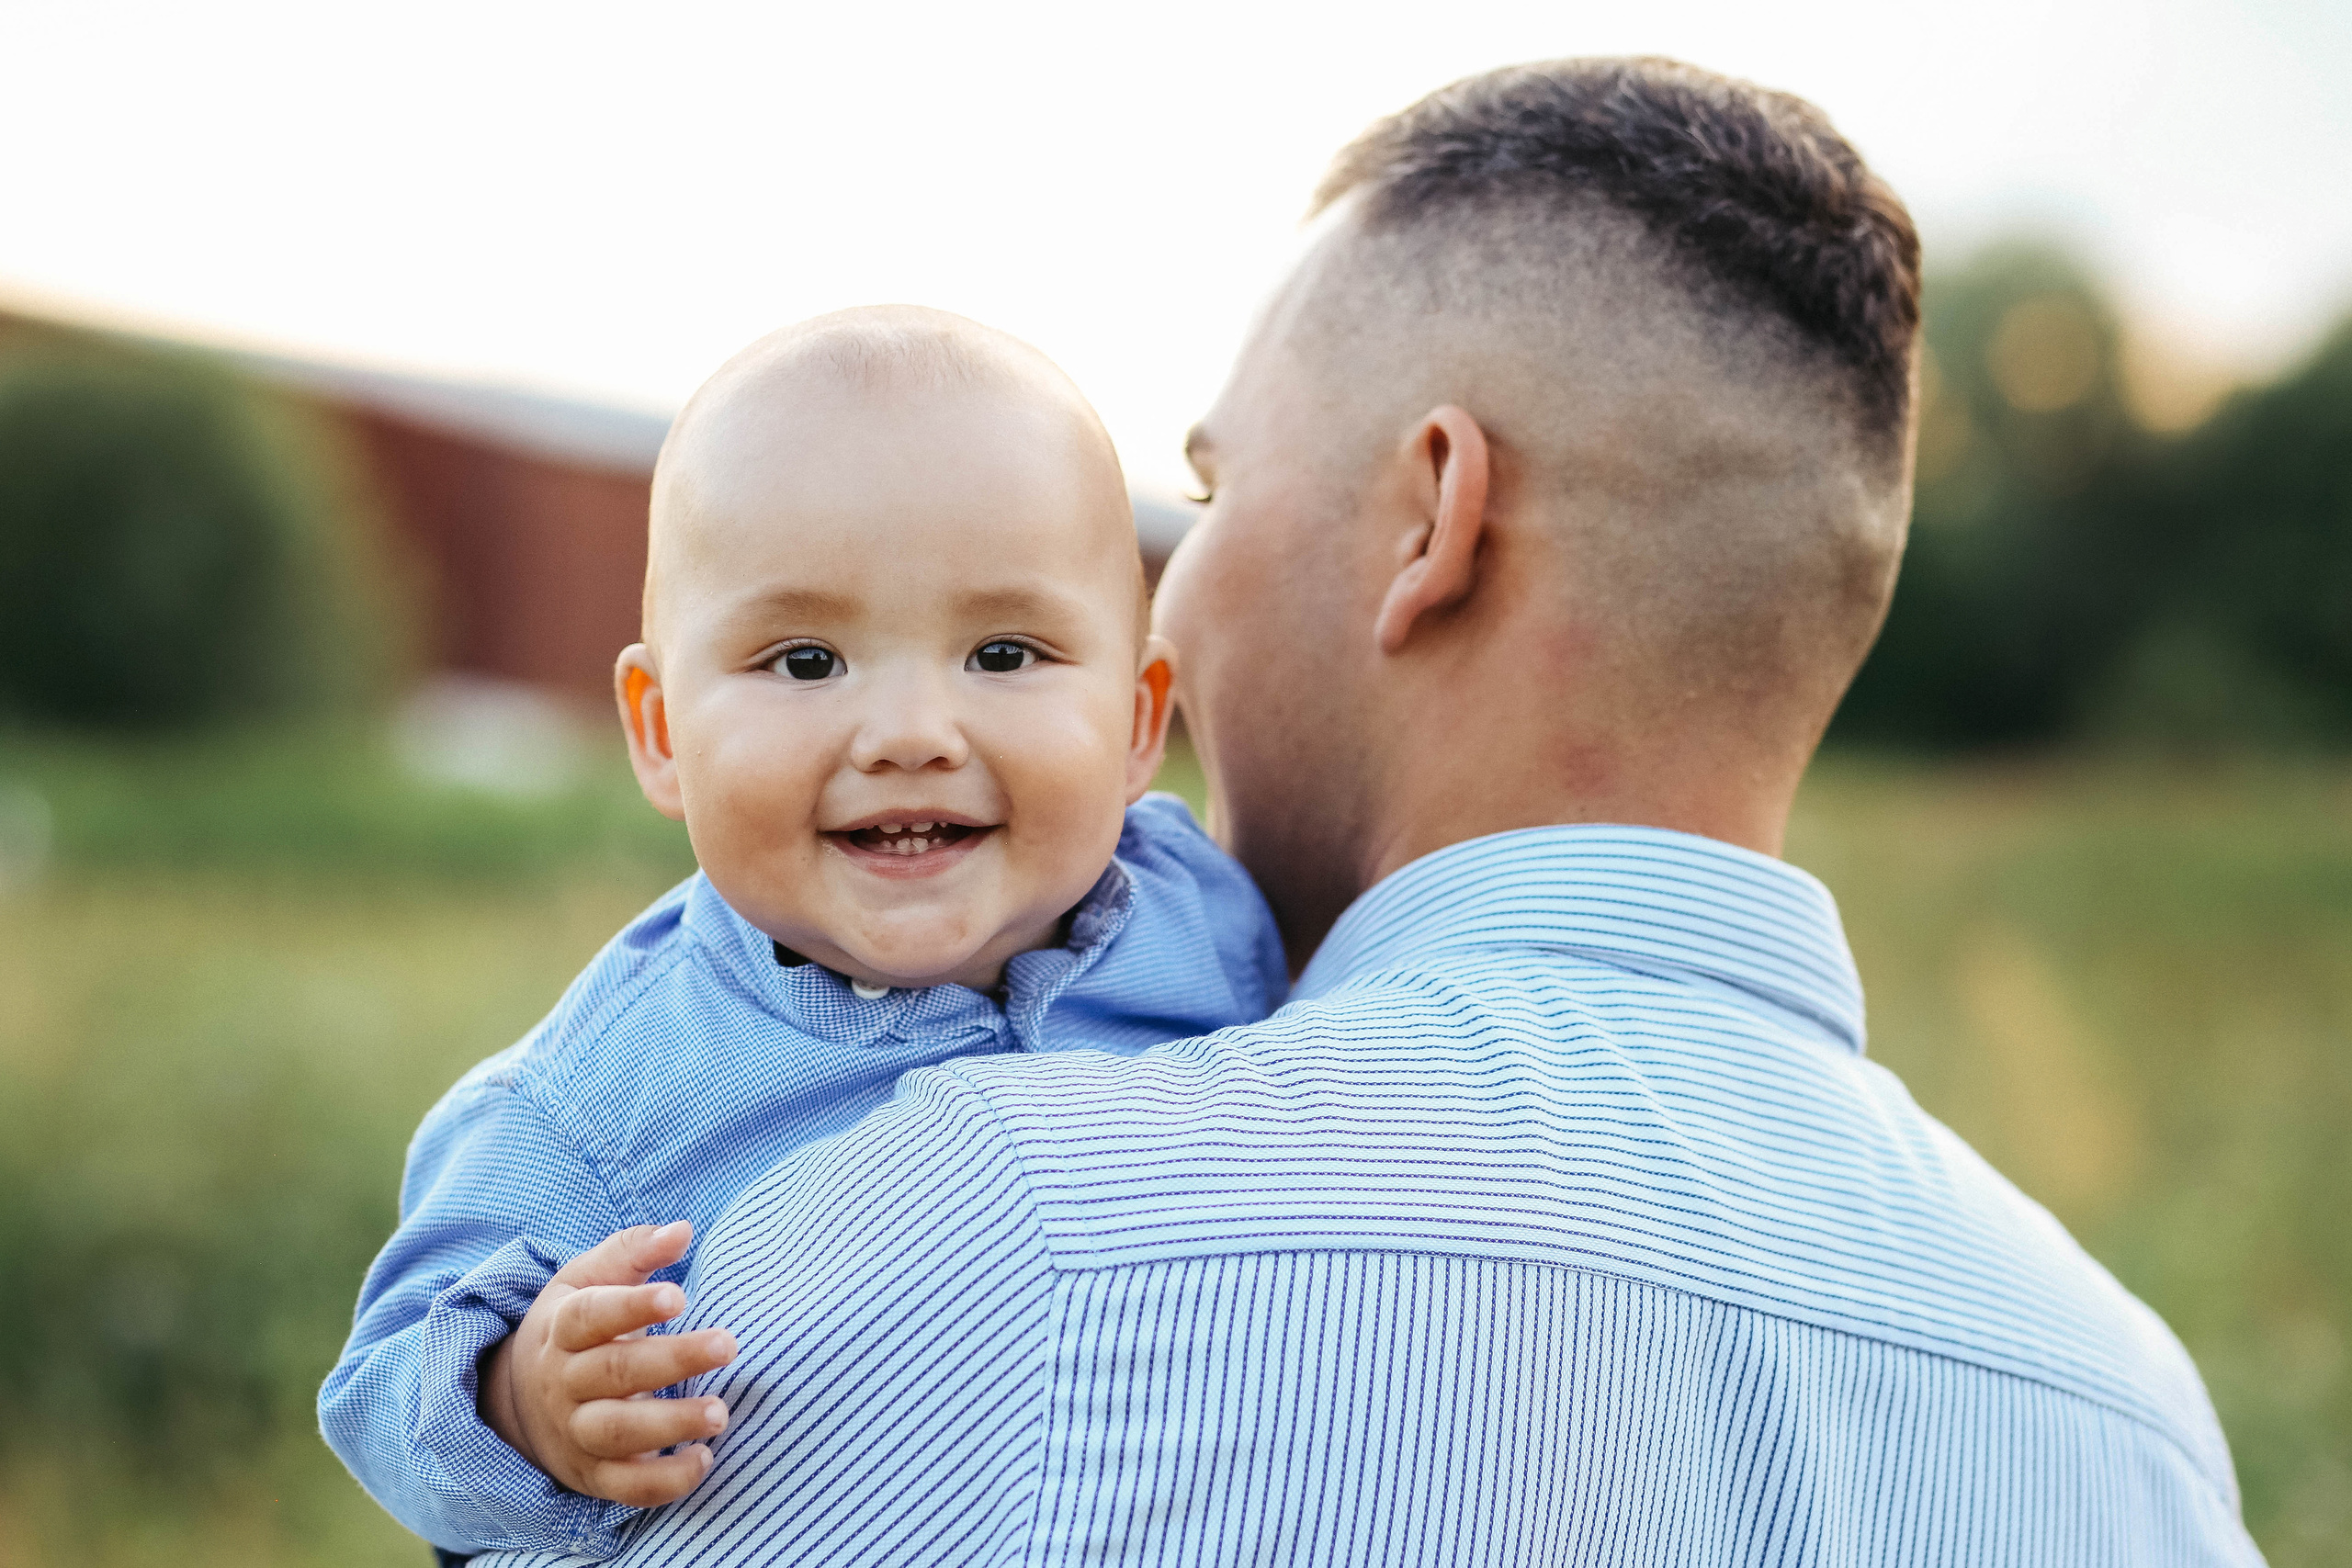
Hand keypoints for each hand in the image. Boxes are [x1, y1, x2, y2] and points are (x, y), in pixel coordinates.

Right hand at [479, 1222, 738, 1506]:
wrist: (518, 1399)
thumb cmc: (575, 1325)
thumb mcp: (588, 1280)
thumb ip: (634, 1252)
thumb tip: (682, 1230)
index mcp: (562, 1329)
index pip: (592, 1316)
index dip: (632, 1306)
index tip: (679, 1295)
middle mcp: (565, 1384)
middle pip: (615, 1373)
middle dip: (673, 1360)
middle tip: (728, 1344)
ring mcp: (575, 1433)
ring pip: (619, 1433)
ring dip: (672, 1424)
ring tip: (720, 1413)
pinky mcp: (591, 1475)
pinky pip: (625, 1487)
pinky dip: (664, 1482)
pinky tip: (704, 1459)